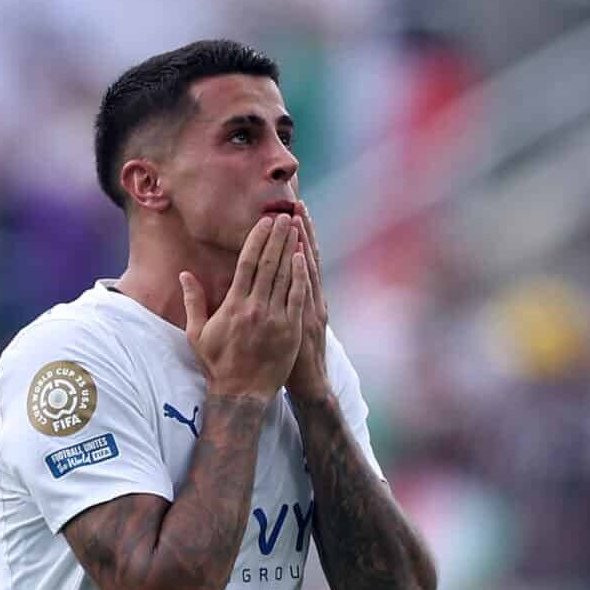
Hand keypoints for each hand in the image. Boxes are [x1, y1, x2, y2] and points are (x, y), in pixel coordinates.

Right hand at [180, 215, 308, 400]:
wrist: (242, 393)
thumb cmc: (217, 364)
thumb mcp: (197, 333)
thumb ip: (193, 302)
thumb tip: (184, 275)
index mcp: (233, 305)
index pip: (247, 263)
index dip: (257, 239)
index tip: (265, 222)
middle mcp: (255, 308)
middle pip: (269, 264)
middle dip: (278, 237)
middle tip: (285, 216)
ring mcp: (275, 318)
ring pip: (285, 276)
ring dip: (291, 249)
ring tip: (296, 229)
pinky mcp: (291, 330)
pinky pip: (297, 296)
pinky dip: (300, 275)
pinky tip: (302, 258)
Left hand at [285, 201, 329, 400]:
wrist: (308, 385)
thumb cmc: (294, 357)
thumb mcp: (293, 326)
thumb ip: (286, 303)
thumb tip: (277, 284)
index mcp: (305, 299)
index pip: (302, 260)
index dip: (299, 236)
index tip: (293, 212)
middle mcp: (312, 298)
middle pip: (307, 258)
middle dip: (301, 231)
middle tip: (296, 203)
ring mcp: (311, 308)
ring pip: (308, 270)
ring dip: (304, 243)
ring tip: (298, 217)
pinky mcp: (306, 322)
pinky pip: (305, 293)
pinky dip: (306, 274)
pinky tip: (302, 254)